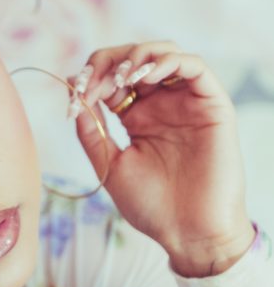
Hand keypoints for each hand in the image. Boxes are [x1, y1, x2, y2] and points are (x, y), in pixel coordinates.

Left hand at [71, 41, 254, 276]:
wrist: (188, 233)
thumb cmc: (152, 206)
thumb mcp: (110, 165)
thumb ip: (92, 132)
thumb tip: (74, 95)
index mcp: (137, 116)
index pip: (112, 75)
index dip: (92, 76)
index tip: (77, 93)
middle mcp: (162, 104)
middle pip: (135, 57)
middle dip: (108, 62)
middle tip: (94, 83)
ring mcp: (187, 102)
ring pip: (165, 52)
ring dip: (138, 55)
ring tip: (120, 77)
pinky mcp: (212, 105)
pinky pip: (195, 66)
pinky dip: (168, 61)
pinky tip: (145, 75)